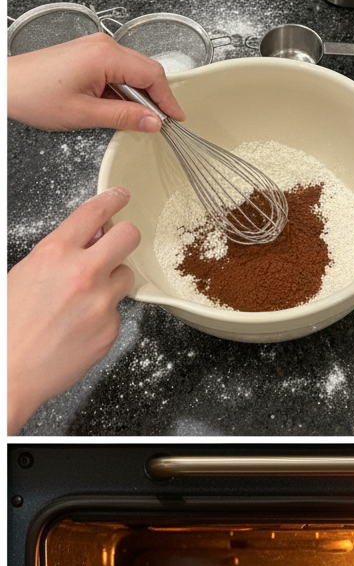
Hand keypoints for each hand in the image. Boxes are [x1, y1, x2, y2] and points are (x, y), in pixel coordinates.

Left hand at [7, 33, 185, 132]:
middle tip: (158, 123)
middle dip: (156, 98)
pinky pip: (118, 71)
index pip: (153, 75)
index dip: (168, 100)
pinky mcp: (88, 55)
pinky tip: (117, 106)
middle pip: (147, 70)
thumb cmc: (34, 94)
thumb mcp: (85, 114)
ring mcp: (95, 48)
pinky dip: (124, 90)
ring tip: (132, 118)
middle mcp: (102, 46)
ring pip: (133, 71)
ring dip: (138, 95)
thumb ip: (125, 117)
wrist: (6, 85)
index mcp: (105, 56)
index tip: (176, 119)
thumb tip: (153, 122)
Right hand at [8, 187, 138, 432]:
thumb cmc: (9, 324)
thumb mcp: (24, 274)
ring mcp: (102, 303)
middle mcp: (84, 274)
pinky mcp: (111, 329)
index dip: (111, 200)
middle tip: (118, 242)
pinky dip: (103, 313)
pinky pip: (117, 311)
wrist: (10, 370)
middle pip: (129, 237)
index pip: (93, 214)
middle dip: (124, 236)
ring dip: (112, 279)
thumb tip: (87, 239)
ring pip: (126, 276)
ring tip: (84, 296)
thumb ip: (58, 255)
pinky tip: (78, 325)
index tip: (122, 195)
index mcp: (55, 254)